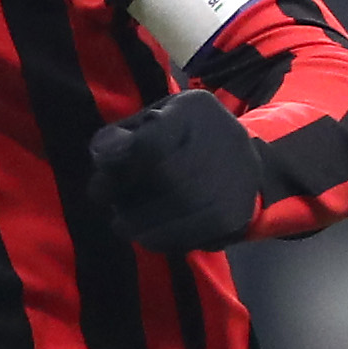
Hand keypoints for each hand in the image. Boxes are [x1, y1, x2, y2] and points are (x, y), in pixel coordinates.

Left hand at [87, 88, 260, 251]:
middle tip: (112, 208)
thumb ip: (124, 135)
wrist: (247, 167)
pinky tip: (149, 234)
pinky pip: (188, 236)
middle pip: (162, 178)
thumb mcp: (155, 120)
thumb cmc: (186, 139)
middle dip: (125, 200)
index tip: (100, 188)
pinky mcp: (232, 216)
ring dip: (138, 225)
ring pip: (173, 212)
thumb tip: (103, 154)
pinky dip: (160, 240)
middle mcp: (220, 139)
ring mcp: (231, 181)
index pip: (150, 143)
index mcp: (194, 108)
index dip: (117, 168)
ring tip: (126, 225)